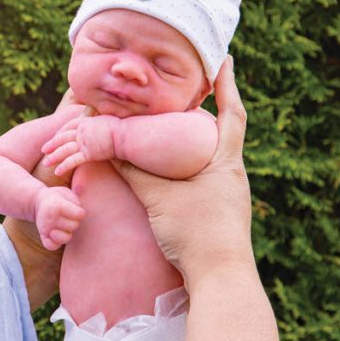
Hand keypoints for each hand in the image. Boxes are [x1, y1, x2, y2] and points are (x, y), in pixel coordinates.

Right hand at [33, 185, 85, 250]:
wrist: (38, 201)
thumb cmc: (58, 197)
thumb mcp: (67, 193)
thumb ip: (76, 201)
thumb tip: (80, 214)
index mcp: (58, 205)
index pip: (79, 214)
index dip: (80, 212)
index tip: (75, 209)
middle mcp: (51, 218)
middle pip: (74, 226)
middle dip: (74, 221)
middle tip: (67, 216)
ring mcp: (46, 228)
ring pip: (65, 238)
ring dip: (67, 233)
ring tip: (64, 226)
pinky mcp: (43, 236)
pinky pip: (51, 246)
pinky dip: (56, 244)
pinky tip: (58, 236)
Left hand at [41, 114, 119, 175]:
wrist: (127, 135)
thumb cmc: (123, 128)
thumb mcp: (108, 121)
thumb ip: (100, 123)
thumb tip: (102, 123)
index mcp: (87, 122)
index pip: (69, 126)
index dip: (60, 132)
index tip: (55, 136)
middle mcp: (83, 131)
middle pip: (63, 138)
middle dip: (52, 144)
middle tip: (43, 149)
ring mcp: (85, 142)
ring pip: (64, 150)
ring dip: (53, 156)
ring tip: (46, 163)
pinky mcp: (89, 154)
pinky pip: (73, 161)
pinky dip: (64, 166)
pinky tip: (57, 171)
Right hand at [115, 57, 253, 284]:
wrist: (220, 281)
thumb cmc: (196, 234)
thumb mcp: (159, 198)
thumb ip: (134, 171)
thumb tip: (107, 147)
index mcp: (226, 162)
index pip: (231, 113)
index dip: (226, 85)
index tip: (222, 59)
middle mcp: (232, 175)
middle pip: (221, 133)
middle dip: (206, 111)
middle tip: (186, 92)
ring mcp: (227, 196)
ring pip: (209, 158)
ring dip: (193, 142)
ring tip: (173, 127)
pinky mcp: (217, 214)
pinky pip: (202, 179)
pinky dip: (186, 168)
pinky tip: (171, 172)